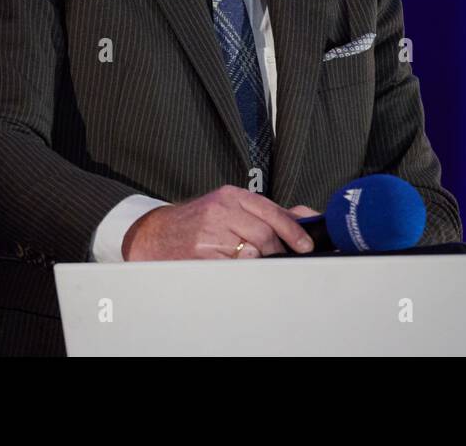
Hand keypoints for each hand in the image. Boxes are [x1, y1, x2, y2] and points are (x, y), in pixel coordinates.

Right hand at [122, 185, 319, 259]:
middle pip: (264, 233)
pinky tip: (240, 268)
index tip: (305, 245)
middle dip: (279, 249)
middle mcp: (220, 211)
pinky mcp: (201, 255)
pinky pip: (234, 267)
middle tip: (284, 258)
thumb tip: (307, 216)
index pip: (271, 211)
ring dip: (261, 261)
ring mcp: (209, 233)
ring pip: (251, 252)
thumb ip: (270, 212)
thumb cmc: (199, 221)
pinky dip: (243, 270)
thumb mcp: (232, 207)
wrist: (158, 234)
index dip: (293, 230)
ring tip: (259, 263)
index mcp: (231, 196)